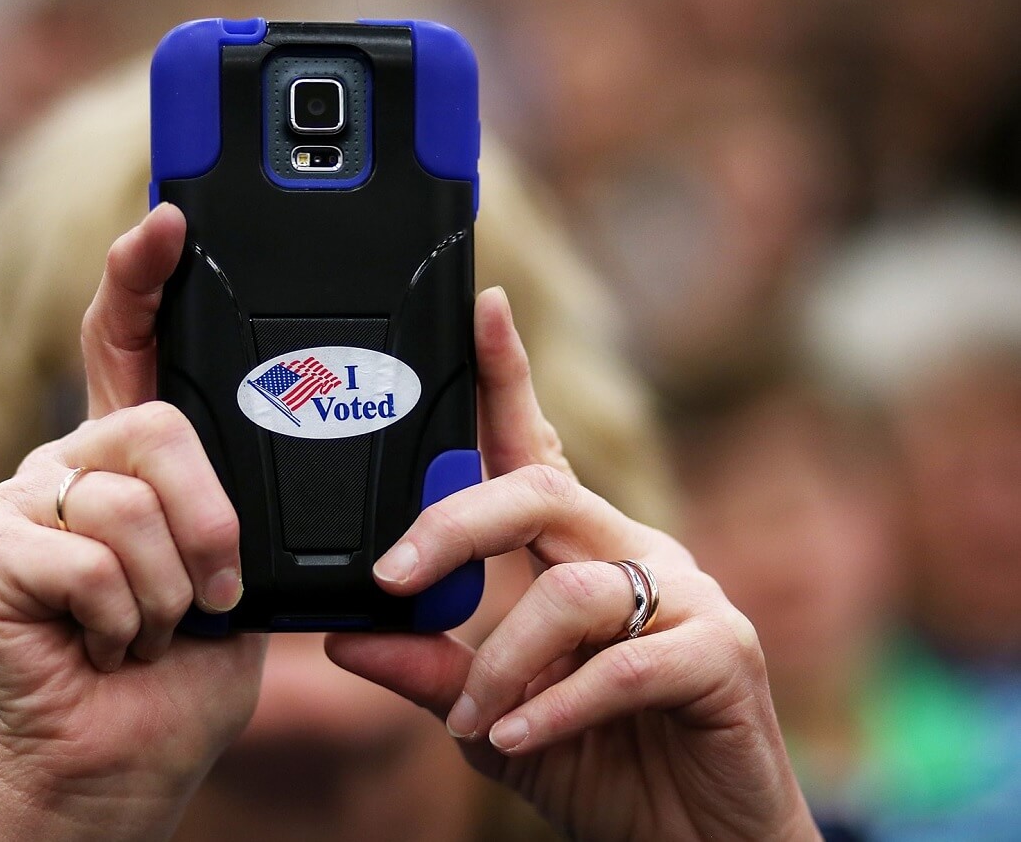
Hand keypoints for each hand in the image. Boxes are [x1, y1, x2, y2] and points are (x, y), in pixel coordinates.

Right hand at [0, 205, 266, 841]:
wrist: (131, 754)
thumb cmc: (193, 662)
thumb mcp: (245, 566)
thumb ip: (249, 496)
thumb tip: (324, 431)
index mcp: (135, 453)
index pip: (128, 338)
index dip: (144, 274)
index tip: (171, 218)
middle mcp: (74, 460)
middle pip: (160, 428)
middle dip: (211, 529)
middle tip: (209, 595)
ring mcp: (23, 500)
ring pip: (130, 507)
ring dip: (172, 596)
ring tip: (149, 629)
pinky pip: (90, 562)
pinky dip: (125, 624)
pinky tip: (103, 644)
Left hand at [326, 289, 818, 840]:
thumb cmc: (600, 762)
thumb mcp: (491, 715)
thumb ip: (430, 672)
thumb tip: (344, 638)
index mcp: (580, 551)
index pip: (537, 449)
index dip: (509, 378)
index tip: (479, 306)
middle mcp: (636, 553)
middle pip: (542, 493)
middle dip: (456, 526)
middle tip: (391, 575)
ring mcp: (690, 598)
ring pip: (574, 589)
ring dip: (505, 660)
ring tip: (473, 718)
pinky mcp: (725, 655)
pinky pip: (626, 663)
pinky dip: (558, 705)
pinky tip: (517, 736)